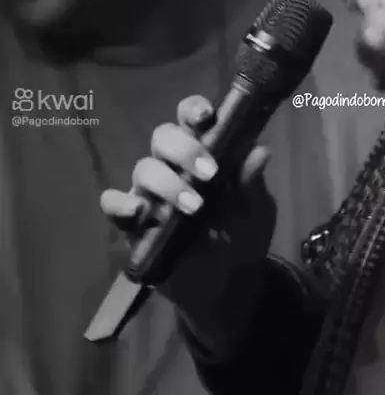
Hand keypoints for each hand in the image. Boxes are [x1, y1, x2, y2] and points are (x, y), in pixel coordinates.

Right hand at [100, 95, 276, 355]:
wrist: (229, 285)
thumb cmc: (243, 236)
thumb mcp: (256, 211)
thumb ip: (252, 184)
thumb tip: (260, 151)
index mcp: (204, 153)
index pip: (191, 119)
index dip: (194, 110)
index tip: (207, 116)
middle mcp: (173, 166)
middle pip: (163, 137)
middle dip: (183, 148)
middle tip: (209, 172)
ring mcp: (151, 193)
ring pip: (144, 169)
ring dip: (168, 183)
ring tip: (195, 207)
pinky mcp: (133, 223)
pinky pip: (113, 204)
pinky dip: (120, 203)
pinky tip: (139, 210)